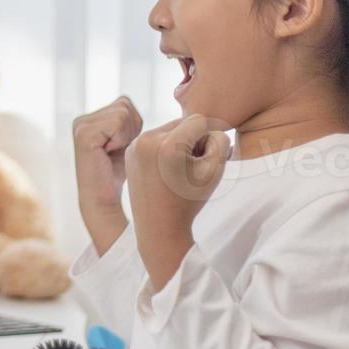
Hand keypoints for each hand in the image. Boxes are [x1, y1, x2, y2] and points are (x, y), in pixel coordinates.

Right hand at [73, 97, 142, 254]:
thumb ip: (131, 124)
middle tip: (120, 152)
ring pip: (123, 113)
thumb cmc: (122, 175)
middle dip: (132, 129)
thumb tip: (163, 103)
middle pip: (124, 105)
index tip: (125, 148)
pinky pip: (118, 123)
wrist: (103, 201)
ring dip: (127, 135)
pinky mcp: (84, 135)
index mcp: (89, 119)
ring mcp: (81, 126)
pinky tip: (110, 155)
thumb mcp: (127, 143)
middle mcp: (81, 120)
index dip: (134, 126)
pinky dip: (121, 139)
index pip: (125, 103)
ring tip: (115, 154)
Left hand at [125, 114, 231, 290]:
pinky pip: (154, 139)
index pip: (199, 121)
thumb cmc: (189, 200)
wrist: (158, 227)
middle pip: (182, 123)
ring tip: (180, 170)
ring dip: (180, 142)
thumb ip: (220, 140)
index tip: (206, 160)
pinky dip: (165, 148)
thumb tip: (209, 126)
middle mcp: (146, 140)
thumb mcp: (215, 170)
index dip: (209, 139)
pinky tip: (167, 170)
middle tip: (193, 167)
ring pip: (168, 129)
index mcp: (167, 144)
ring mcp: (134, 144)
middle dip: (193, 140)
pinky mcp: (129, 151)